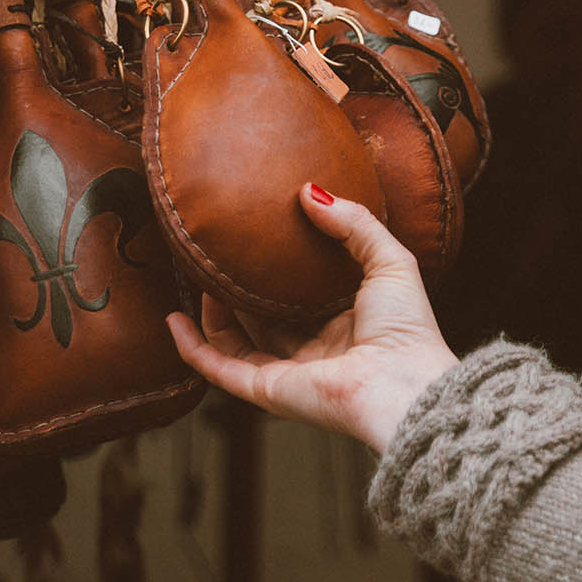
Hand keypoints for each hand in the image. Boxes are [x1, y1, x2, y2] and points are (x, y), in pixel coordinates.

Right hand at [166, 183, 457, 452]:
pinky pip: (219, 368)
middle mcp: (314, 351)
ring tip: (195, 275)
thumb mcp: (389, 258)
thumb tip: (308, 191)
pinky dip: (192, 348)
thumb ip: (353, 223)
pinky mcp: (266, 390)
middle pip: (263, 319)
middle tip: (216, 254)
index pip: (302, 296)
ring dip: (211, 312)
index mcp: (346, 324)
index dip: (276, 271)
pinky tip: (174, 319)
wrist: (403, 383)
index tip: (257, 240)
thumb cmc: (407, 328)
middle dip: (237, 290)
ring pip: (235, 341)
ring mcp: (287, 373)